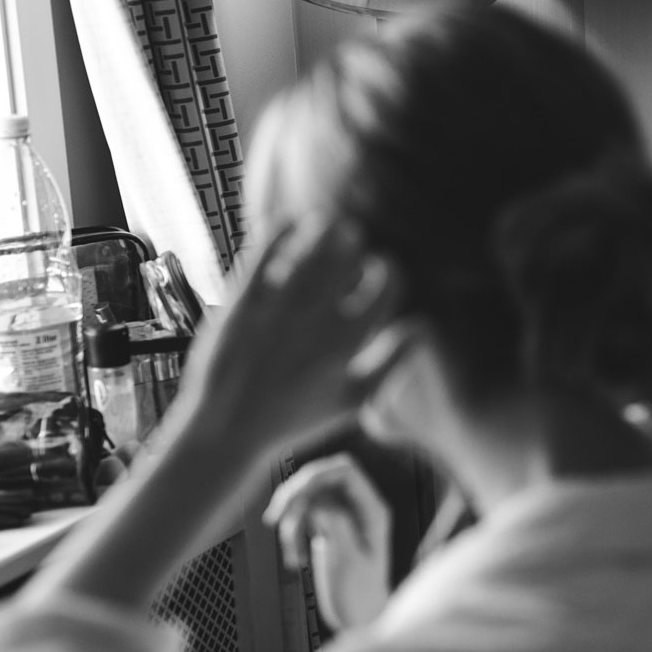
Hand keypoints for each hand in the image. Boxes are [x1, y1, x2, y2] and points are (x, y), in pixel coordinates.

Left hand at [173, 220, 418, 465]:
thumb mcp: (355, 399)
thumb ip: (392, 361)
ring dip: (320, 232)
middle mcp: (313, 326)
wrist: (227, 429)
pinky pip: (262, 258)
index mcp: (345, 348)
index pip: (382, 293)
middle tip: (355, 233)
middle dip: (353, 242)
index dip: (391, 272)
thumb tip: (423, 326)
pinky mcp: (240, 305)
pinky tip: (286, 222)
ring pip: (306, 256)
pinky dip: (277, 234)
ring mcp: (275, 313)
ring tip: (328, 224)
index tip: (386, 265)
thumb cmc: (296, 417)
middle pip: (343, 265)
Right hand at [265, 453, 391, 629]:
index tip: (293, 497)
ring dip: (291, 523)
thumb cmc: (361, 595)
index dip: (316, 475)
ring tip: (292, 555)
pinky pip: (303, 518)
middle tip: (275, 518)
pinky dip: (293, 535)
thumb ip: (335, 524)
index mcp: (372, 511)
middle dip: (295, 495)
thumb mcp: (348, 560)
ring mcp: (343, 517)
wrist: (360, 619)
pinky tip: (296, 560)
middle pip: (321, 478)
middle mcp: (359, 508)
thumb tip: (316, 501)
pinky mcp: (329, 529)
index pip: (345, 471)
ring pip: (307, 499)